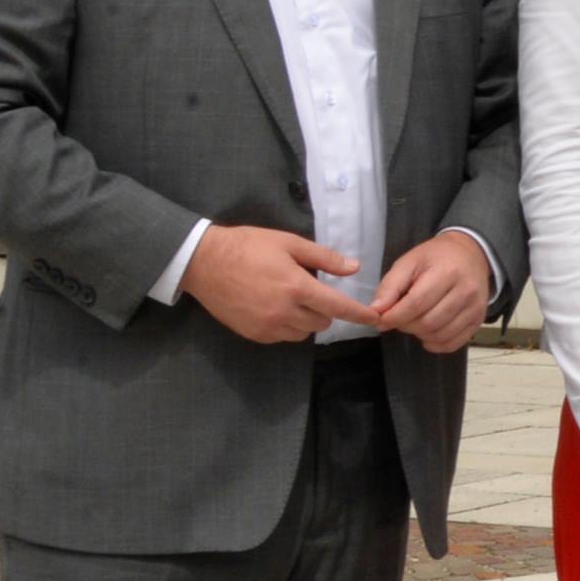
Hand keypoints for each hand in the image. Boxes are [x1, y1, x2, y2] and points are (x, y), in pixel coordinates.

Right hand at [181, 225, 379, 344]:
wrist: (204, 262)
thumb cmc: (248, 246)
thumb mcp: (288, 243)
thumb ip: (324, 258)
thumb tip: (353, 268)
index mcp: (296, 287)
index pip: (338, 307)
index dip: (359, 314)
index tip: (375, 319)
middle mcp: (284, 312)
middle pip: (322, 322)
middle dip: (325, 309)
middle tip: (309, 289)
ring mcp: (267, 326)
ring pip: (304, 332)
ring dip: (306, 319)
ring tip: (291, 298)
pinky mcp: (254, 334)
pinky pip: (283, 337)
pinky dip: (287, 326)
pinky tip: (275, 307)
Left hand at [365, 230, 497, 353]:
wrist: (470, 254)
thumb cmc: (435, 258)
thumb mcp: (408, 262)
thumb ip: (390, 286)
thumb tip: (376, 312)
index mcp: (447, 272)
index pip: (417, 303)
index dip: (394, 316)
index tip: (381, 320)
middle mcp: (466, 291)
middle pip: (428, 322)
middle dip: (406, 325)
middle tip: (399, 318)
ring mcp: (475, 308)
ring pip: (440, 335)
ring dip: (419, 335)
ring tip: (413, 322)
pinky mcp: (479, 321)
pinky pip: (453, 344)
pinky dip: (435, 344)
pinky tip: (427, 334)